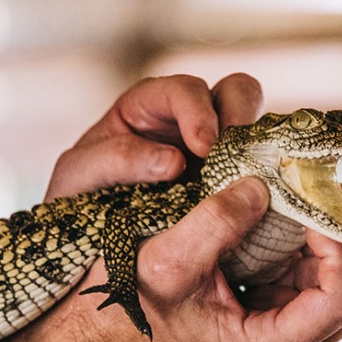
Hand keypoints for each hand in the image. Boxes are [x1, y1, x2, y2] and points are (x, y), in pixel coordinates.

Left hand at [45, 73, 261, 198]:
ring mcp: (217, 151)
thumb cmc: (75, 202)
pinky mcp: (234, 182)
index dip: (198, 112)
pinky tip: (261, 201)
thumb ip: (116, 160)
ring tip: (255, 179)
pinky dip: (266, 178)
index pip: (184, 90)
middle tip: (241, 156)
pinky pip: (261, 168)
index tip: (205, 148)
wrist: (88, 251)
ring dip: (260, 147)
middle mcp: (189, 120)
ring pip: (257, 126)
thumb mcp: (79, 178)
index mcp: (148, 106)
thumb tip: (175, 161)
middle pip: (234, 91)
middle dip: (241, 117)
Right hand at [85, 180, 341, 341]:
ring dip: (338, 230)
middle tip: (327, 184)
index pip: (340, 299)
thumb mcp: (164, 259)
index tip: (317, 195)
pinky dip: (319, 236)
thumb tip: (264, 186)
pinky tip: (296, 204)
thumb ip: (216, 223)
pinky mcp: (282, 314)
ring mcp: (289, 335)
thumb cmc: (126, 305)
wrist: (103, 333)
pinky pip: (323, 273)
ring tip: (313, 186)